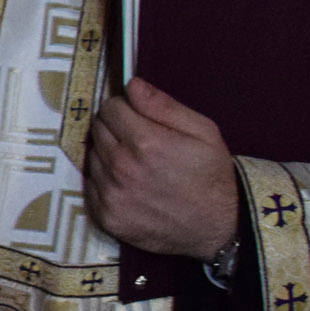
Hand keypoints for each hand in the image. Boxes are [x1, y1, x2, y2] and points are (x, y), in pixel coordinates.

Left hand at [85, 77, 239, 258]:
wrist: (218, 225)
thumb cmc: (212, 174)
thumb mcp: (202, 131)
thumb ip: (163, 105)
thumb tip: (131, 85)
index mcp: (146, 143)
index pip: (110, 108)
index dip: (124, 107)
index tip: (135, 115)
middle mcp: (122, 168)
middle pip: (98, 129)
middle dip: (115, 127)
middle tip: (138, 139)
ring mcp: (111, 194)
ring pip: (92, 156)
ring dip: (108, 154)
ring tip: (136, 163)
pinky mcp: (105, 216)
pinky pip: (91, 185)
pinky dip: (104, 181)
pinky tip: (128, 184)